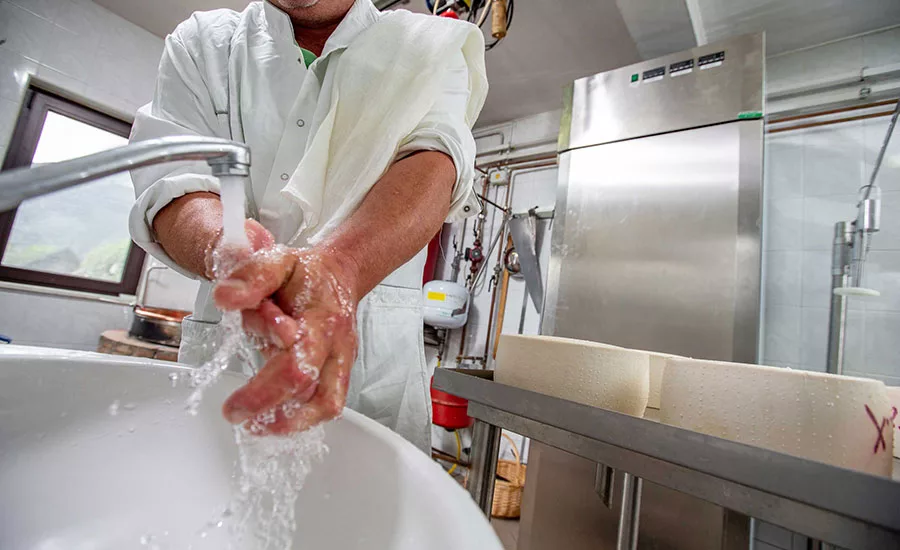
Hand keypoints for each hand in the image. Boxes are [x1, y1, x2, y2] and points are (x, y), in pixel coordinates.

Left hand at [211, 234, 359, 434]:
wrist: (339, 274)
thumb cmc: (306, 273)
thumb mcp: (277, 260)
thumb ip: (252, 276)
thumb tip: (226, 298)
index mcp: (321, 319)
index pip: (297, 361)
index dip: (266, 385)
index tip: (233, 403)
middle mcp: (337, 345)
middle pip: (313, 391)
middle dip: (271, 408)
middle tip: (237, 417)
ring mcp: (342, 361)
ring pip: (326, 404)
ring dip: (292, 422)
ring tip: (257, 426)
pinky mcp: (340, 373)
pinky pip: (327, 404)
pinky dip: (302, 418)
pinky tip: (275, 419)